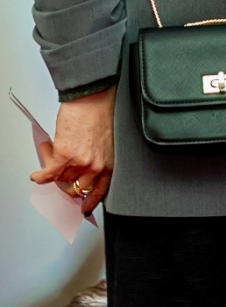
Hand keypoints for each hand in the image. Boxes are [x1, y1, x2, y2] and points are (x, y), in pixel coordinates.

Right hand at [30, 88, 115, 213]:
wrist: (92, 97)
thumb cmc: (99, 113)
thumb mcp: (104, 141)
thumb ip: (95, 159)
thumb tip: (79, 171)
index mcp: (107, 163)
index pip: (99, 192)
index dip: (90, 202)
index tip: (84, 209)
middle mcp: (94, 167)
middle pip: (75, 189)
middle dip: (65, 181)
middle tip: (59, 170)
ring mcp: (79, 163)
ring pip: (59, 179)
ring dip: (52, 167)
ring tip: (51, 150)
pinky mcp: (63, 156)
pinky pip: (47, 174)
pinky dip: (40, 175)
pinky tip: (37, 174)